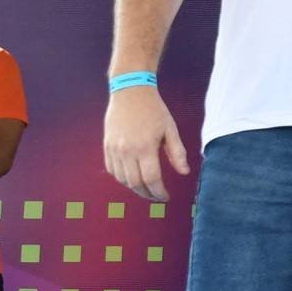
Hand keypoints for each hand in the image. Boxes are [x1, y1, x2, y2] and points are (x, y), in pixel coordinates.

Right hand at [103, 85, 189, 201]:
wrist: (131, 92)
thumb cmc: (154, 111)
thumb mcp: (170, 129)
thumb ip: (177, 152)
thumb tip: (184, 172)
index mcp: (145, 148)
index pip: (152, 180)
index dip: (159, 192)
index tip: (166, 197)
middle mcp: (127, 151)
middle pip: (136, 183)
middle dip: (147, 194)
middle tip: (157, 196)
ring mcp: (114, 149)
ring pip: (122, 179)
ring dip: (135, 187)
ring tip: (147, 188)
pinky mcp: (107, 146)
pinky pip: (112, 170)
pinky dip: (122, 178)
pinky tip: (132, 178)